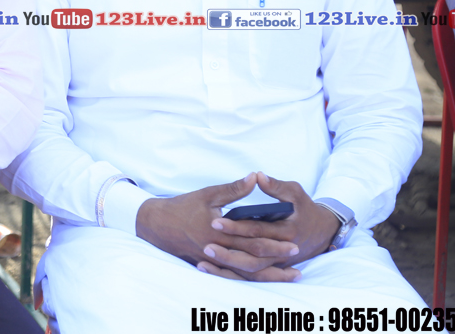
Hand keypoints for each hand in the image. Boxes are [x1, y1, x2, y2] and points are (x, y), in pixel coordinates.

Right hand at [135, 174, 300, 281]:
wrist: (157, 225)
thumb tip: (254, 177)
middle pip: (253, 259)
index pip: (252, 240)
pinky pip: (235, 276)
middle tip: (297, 256)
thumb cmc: (182, 207)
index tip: (293, 241)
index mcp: (219, 232)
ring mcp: (214, 262)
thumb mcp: (208, 194)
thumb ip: (233, 189)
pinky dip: (252, 277)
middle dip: (277, 259)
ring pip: (246, 273)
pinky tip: (265, 277)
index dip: (274, 242)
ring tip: (290, 274)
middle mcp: (218, 250)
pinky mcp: (211, 266)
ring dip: (269, 274)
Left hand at [209, 172, 340, 270]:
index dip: (236, 227)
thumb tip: (257, 175)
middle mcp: (281, 251)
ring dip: (227, 267)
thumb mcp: (295, 192)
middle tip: (205, 245)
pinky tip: (211, 268)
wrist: (323, 232)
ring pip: (250, 270)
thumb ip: (276, 186)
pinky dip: (232, 274)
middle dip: (227, 252)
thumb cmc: (306, 209)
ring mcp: (277, 262)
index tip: (215, 222)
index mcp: (287, 231)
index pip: (257, 230)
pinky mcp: (272, 267)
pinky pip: (250, 275)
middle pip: (251, 255)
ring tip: (203, 261)